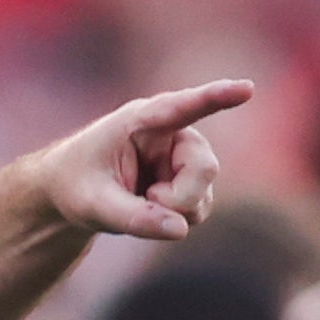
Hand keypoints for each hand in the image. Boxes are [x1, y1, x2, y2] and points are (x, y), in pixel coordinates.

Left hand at [39, 80, 255, 248]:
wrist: (73, 191)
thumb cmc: (77, 184)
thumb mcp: (93, 204)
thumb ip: (133, 216)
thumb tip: (181, 230)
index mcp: (142, 120)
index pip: (182, 106)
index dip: (216, 97)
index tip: (247, 89)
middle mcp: (172, 133)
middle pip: (204, 167)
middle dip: (179, 197)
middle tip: (147, 201)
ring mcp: (185, 157)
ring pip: (204, 191)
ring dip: (176, 209)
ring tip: (142, 201)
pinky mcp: (190, 181)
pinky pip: (201, 207)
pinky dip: (177, 219)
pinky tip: (152, 207)